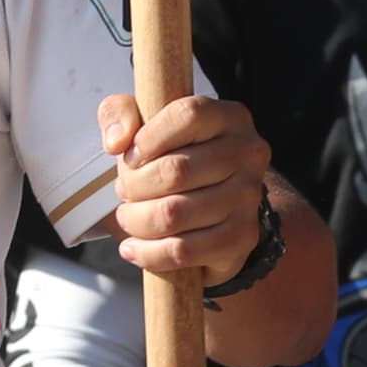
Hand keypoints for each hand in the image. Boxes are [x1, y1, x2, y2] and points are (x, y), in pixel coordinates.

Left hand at [101, 92, 272, 284]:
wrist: (209, 208)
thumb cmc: (171, 158)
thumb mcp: (141, 124)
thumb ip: (119, 113)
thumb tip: (117, 141)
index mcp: (230, 117)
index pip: (188, 116)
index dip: (148, 138)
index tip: (130, 156)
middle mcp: (249, 153)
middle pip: (176, 170)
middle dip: (134, 186)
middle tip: (125, 191)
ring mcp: (249, 198)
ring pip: (174, 214)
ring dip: (137, 220)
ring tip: (128, 217)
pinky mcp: (242, 238)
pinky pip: (183, 250)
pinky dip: (148, 253)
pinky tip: (134, 247)